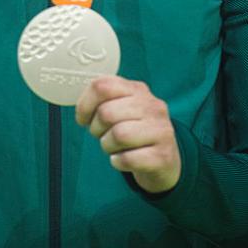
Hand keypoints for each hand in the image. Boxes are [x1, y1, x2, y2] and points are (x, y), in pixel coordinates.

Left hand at [75, 76, 180, 193]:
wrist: (166, 161)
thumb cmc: (135, 132)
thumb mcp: (123, 109)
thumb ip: (103, 101)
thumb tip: (81, 109)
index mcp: (138, 90)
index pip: (103, 85)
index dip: (85, 104)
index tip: (83, 118)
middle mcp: (152, 106)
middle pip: (107, 112)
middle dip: (96, 129)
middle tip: (102, 135)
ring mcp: (161, 130)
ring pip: (119, 135)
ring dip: (108, 146)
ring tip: (114, 148)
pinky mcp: (163, 156)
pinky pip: (128, 159)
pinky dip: (118, 162)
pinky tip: (122, 160)